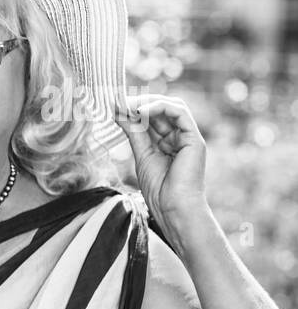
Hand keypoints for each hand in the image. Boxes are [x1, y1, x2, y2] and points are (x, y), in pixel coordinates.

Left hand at [117, 95, 209, 231]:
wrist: (173, 207)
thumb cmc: (159, 188)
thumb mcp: (141, 153)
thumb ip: (133, 131)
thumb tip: (119, 111)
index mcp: (167, 142)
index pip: (152, 117)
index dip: (134, 109)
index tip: (114, 105)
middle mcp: (179, 136)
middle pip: (161, 109)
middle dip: (139, 102)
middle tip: (118, 102)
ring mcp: (188, 136)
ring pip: (171, 106)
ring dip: (148, 102)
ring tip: (128, 105)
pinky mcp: (194, 138)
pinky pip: (179, 112)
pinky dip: (159, 107)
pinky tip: (141, 111)